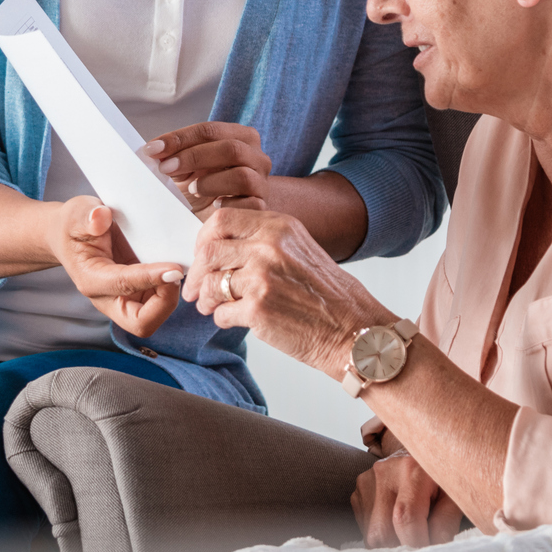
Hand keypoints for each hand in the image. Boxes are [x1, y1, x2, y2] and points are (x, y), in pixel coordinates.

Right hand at [47, 197, 182, 336]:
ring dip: (170, 296)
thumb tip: (100, 217)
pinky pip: (157, 302)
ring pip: (154, 315)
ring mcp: (122, 299)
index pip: (124, 285)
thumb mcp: (77, 213)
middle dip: (165, 303)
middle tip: (176, 273)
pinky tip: (174, 266)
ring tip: (178, 267)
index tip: (175, 268)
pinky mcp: (135, 294)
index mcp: (91, 280)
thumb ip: (87, 216)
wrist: (68, 236)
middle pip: (141, 322)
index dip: (151, 278)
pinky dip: (170, 289)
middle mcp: (108, 297)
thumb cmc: (73, 226)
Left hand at [141, 122, 271, 212]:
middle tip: (165, 169)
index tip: (152, 149)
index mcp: (240, 137)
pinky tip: (214, 207)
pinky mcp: (261, 209)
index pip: (210, 130)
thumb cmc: (200, 188)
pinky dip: (227, 205)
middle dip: (193, 157)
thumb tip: (152, 151)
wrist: (215, 220)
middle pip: (230, 148)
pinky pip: (248, 205)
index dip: (180, 138)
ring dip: (210, 182)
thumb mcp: (184, 168)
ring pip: (241, 176)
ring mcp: (261, 183)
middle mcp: (257, 157)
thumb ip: (172, 155)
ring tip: (191, 190)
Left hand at [183, 206, 391, 373]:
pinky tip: (234, 321)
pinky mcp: (258, 310)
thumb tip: (219, 249)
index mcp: (279, 226)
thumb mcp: (299, 250)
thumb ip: (263, 241)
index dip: (203, 239)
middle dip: (197, 272)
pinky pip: (221, 313)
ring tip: (213, 307)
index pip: (221, 219)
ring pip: (210, 283)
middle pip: (209, 251)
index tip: (202, 256)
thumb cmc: (329, 296)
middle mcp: (268, 246)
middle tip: (196, 289)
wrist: (354, 331)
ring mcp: (262, 277)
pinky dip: (222, 320)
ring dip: (206, 299)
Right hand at [352, 451, 463, 548]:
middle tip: (421, 542)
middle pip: (383, 531)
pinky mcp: (359, 490)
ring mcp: (367, 480)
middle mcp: (385, 471)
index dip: (417, 544)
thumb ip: (446, 521)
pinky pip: (365, 529)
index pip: (406, 518)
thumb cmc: (442, 479)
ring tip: (410, 530)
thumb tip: (435, 548)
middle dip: (403, 547)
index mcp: (413, 469)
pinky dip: (383, 535)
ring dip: (392, 543)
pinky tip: (397, 523)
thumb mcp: (454, 496)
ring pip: (371, 535)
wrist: (422, 453)